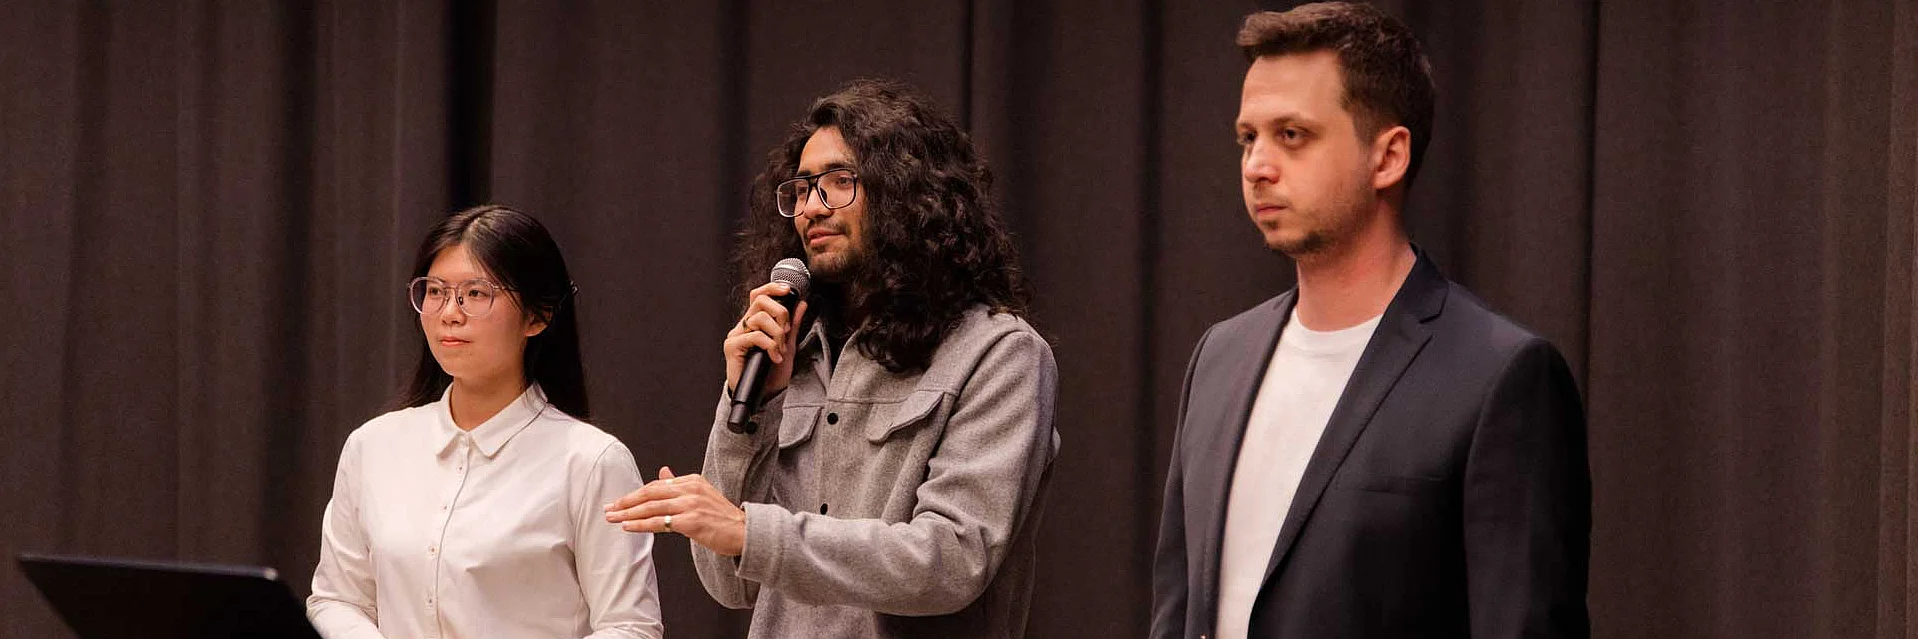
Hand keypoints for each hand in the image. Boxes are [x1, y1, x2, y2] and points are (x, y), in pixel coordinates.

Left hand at [605, 466, 747, 556]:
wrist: (745, 532)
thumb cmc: (723, 518)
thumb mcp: (702, 494)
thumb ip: (680, 484)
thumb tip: (662, 472)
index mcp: (692, 481)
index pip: (656, 485)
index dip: (636, 493)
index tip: (620, 501)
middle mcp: (690, 489)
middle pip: (650, 493)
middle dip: (626, 501)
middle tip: (609, 508)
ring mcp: (690, 505)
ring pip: (651, 507)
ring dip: (628, 513)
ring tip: (612, 518)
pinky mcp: (691, 521)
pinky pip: (659, 523)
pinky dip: (641, 524)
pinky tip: (628, 526)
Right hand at [724, 282, 809, 398]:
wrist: (763, 395)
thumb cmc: (771, 372)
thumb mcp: (788, 345)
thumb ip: (793, 324)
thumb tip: (801, 303)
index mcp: (756, 322)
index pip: (760, 295)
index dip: (772, 288)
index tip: (788, 290)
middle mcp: (744, 325)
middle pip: (760, 300)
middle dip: (780, 313)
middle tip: (786, 332)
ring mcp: (737, 335)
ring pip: (760, 318)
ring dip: (777, 335)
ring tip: (779, 350)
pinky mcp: (732, 346)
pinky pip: (755, 336)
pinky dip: (770, 346)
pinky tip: (774, 357)